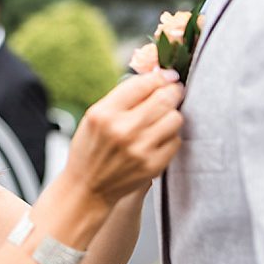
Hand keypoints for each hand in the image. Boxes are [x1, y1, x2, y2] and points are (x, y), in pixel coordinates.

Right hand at [64, 70, 183, 204]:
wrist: (87, 188)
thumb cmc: (90, 149)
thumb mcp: (95, 117)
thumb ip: (122, 97)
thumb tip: (155, 76)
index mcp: (104, 114)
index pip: (142, 84)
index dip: (160, 76)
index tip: (168, 75)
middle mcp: (122, 130)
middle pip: (164, 99)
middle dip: (173, 91)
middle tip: (174, 90)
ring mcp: (140, 149)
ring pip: (175, 118)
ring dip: (171, 115)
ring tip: (162, 118)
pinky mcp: (153, 165)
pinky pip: (176, 141)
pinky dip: (170, 137)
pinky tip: (157, 139)